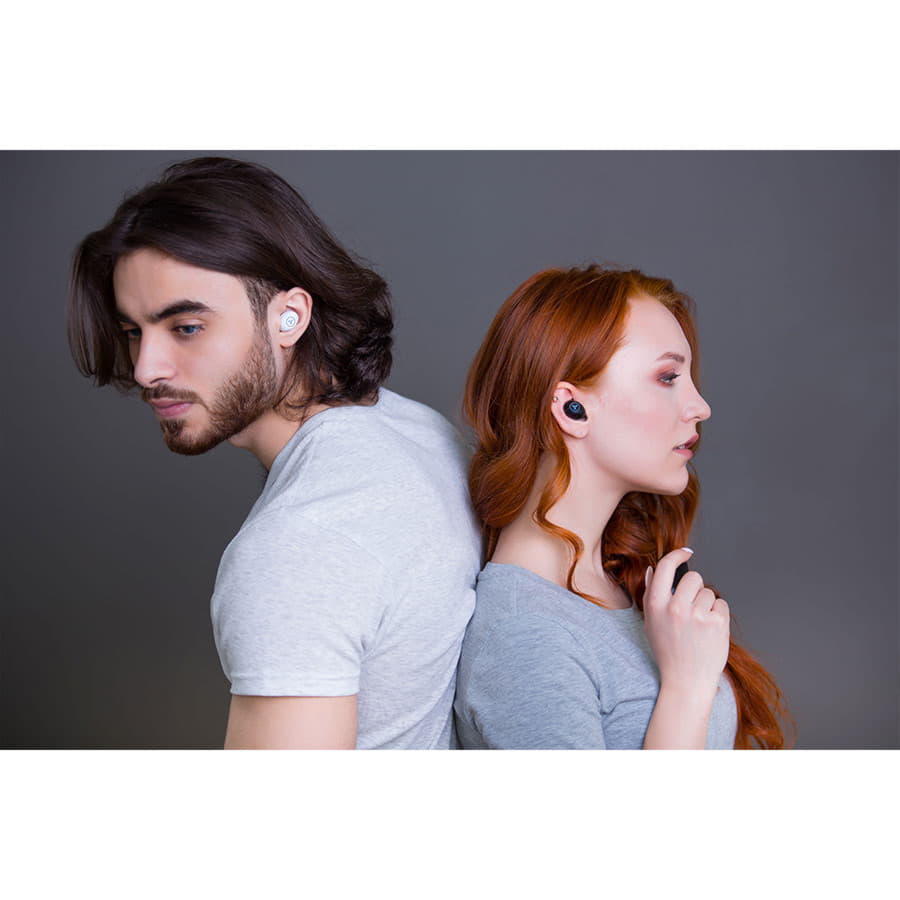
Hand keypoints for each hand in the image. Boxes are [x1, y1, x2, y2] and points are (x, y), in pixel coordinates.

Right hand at [642, 548, 729, 694]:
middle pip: (693, 577)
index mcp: (656, 605)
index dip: (677, 555)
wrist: (687, 680)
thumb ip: (650, 595)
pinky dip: (718, 615)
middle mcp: (675, 608)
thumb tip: (652, 570)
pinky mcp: (717, 623)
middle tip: (692, 607)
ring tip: (699, 625)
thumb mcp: (651, 622)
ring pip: (708, 592)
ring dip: (707, 604)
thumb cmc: (668, 651)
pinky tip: (710, 630)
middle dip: (695, 588)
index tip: (686, 552)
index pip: (666, 567)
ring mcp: (697, 615)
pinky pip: (721, 604)